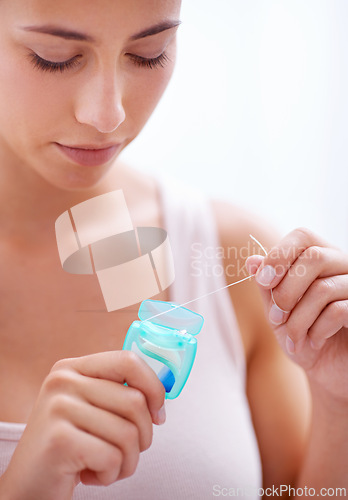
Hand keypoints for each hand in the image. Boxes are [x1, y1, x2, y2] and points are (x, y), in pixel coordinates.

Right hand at [1, 351, 165, 499]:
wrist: (27, 486)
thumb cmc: (69, 448)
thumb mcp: (90, 409)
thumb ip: (118, 394)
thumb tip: (160, 401)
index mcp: (73, 368)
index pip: (128, 361)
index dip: (153, 387)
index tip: (157, 414)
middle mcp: (63, 381)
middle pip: (134, 400)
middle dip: (142, 436)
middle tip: (125, 451)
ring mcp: (58, 408)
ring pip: (128, 433)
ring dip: (126, 461)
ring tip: (105, 465)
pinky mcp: (59, 440)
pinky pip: (112, 457)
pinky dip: (110, 474)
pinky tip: (89, 475)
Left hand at [246, 228, 347, 402]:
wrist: (325, 368)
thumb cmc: (301, 334)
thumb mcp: (277, 310)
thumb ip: (267, 285)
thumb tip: (252, 261)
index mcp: (320, 257)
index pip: (302, 236)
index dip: (279, 255)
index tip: (263, 281)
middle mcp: (342, 265)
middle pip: (314, 257)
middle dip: (286, 290)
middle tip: (276, 317)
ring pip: (323, 288)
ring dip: (298, 319)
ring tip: (292, 337)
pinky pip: (338, 311)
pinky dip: (317, 330)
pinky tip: (313, 341)